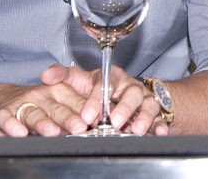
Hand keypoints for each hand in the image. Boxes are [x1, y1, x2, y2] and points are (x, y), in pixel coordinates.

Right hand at [0, 80, 89, 136]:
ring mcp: (21, 104)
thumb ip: (74, 114)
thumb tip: (93, 127)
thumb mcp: (56, 104)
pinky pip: (7, 119)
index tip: (94, 120)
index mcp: (58, 91)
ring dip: (43, 123)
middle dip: (68, 118)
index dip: (85, 111)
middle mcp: (41, 96)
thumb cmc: (35, 104)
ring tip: (52, 132)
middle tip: (79, 127)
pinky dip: (12, 125)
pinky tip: (19, 132)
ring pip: (33, 113)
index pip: (75, 101)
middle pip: (56, 108)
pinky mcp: (2, 114)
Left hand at [41, 64, 169, 134]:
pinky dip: (160, 125)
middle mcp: (130, 87)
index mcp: (112, 77)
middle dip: (124, 108)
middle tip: (114, 123)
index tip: (87, 117)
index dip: (96, 100)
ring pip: (149, 105)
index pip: (106, 85)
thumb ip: (62, 75)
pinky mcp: (154, 113)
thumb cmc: (98, 88)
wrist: (121, 94)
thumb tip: (46, 74)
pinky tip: (158, 133)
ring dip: (144, 117)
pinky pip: (161, 118)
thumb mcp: (80, 80)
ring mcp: (144, 99)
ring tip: (136, 130)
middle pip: (132, 93)